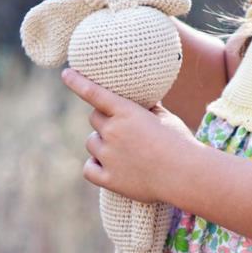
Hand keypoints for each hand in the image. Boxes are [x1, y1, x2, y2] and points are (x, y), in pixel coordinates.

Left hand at [61, 68, 198, 203]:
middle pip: (94, 119)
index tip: (66, 73)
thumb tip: (143, 99)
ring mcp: (109, 156)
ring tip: (123, 151)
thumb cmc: (180, 143)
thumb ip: (149, 108)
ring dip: (101, 143)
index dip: (77, 82)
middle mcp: (113, 132)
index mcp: (126, 113)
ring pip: (91, 142)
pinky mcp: (108, 179)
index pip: (94, 93)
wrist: (186, 174)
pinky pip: (89, 168)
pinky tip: (109, 167)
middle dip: (104, 121)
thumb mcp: (166, 118)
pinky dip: (96, 166)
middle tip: (122, 129)